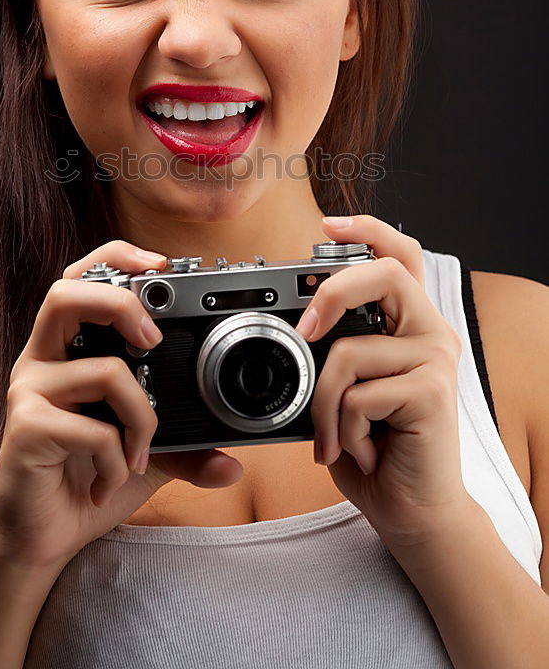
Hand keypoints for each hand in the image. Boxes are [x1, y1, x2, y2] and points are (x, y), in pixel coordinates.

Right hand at [0, 240, 242, 574]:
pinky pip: (94, 430)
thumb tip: (234, 462)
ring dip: (142, 416)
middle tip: (152, 340)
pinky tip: (112, 480)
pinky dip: (119, 461)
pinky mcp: (25, 429)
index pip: (80, 279)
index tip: (162, 263)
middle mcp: (41, 360)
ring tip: (141, 450)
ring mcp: (29, 392)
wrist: (40, 541)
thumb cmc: (87, 481)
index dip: (116, 258)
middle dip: (119, 303)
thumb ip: (186, 448)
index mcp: (66, 350)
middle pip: (65, 293)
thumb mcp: (147, 456)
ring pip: (102, 370)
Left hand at [296, 214, 470, 549]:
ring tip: (334, 438)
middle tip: (305, 330)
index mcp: (410, 324)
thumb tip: (297, 327)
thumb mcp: (347, 389)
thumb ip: (334, 351)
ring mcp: (435, 359)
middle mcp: (431, 332)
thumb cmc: (373, 446)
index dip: (368, 229)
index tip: (328, 224)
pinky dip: (341, 430)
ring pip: (346, 352)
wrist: (410, 510)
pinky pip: (355, 395)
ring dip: (323, 406)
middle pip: (383, 274)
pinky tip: (363, 450)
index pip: (401, 255)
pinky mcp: (432, 391)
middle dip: (331, 292)